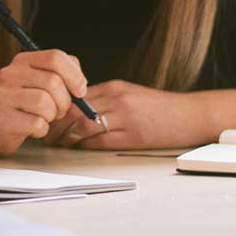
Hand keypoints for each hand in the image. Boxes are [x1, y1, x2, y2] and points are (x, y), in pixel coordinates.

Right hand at [0, 49, 88, 155]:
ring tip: (45, 117)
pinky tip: (33, 128)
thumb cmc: (26, 103)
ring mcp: (3, 96)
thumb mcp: (42, 82)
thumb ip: (64, 74)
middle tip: (59, 110)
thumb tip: (80, 84)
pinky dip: (42, 129)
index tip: (80, 91)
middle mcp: (10, 74)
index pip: (55, 57)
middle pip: (53, 82)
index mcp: (23, 60)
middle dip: (64, 101)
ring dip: (52, 115)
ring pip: (45, 103)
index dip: (74, 75)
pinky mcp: (2, 118)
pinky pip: (37, 124)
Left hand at [44, 79, 213, 150]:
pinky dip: (85, 145)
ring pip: (84, 125)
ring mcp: (125, 117)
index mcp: (114, 88)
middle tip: (45, 132)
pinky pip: (101, 141)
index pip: (76, 96)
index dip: (58, 107)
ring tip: (56, 142)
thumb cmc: (159, 108)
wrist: (190, 115)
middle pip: (76, 109)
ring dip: (67, 136)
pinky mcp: (133, 135)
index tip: (47, 116)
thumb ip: (105, 100)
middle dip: (56, 123)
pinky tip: (78, 148)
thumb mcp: (130, 95)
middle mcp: (117, 99)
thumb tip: (78, 110)